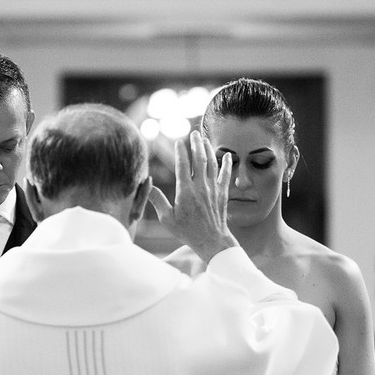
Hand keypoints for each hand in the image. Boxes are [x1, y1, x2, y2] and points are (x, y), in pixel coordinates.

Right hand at [148, 130, 238, 262]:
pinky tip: (227, 156)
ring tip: (205, 140)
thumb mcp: (167, 218)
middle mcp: (200, 187)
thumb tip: (147, 185)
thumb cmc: (187, 232)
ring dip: (208, 150)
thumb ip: (157, 200)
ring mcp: (213, 189)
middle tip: (194, 133)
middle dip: (196, 144)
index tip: (179, 141)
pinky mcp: (222, 194)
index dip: (180, 151)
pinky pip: (225, 175)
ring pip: (212, 164)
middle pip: (199, 159)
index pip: (182, 165)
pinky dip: (227, 164)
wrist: (212, 241)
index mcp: (185, 191)